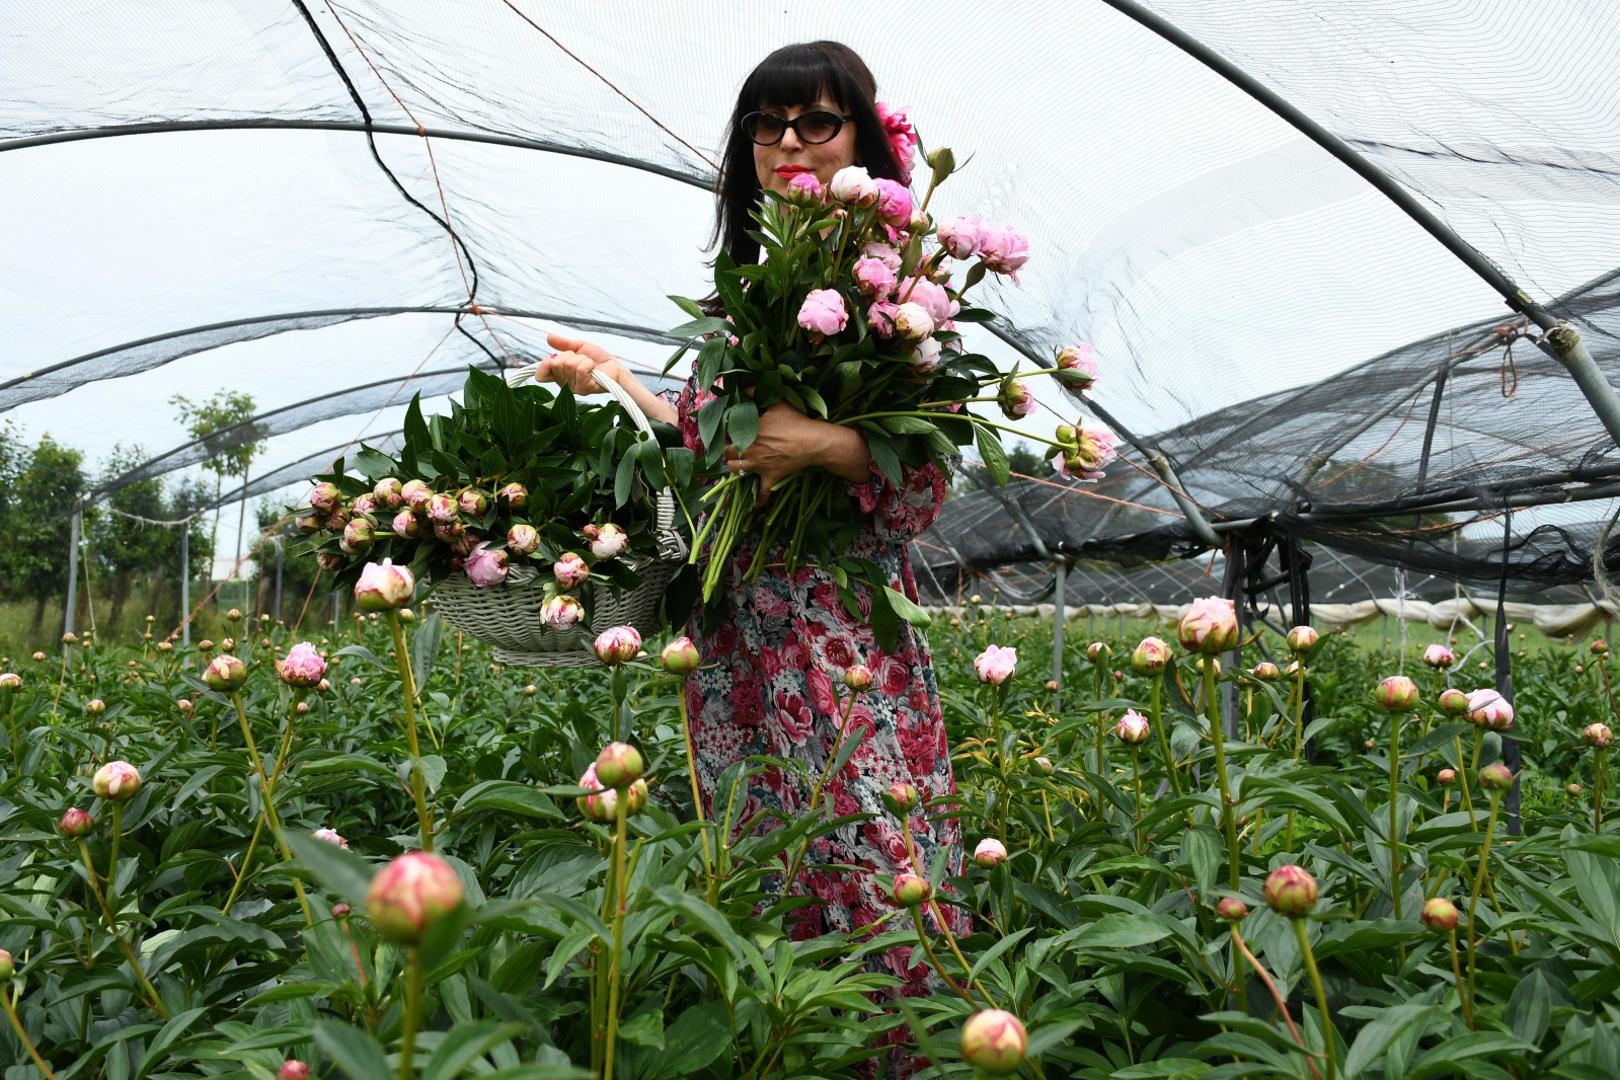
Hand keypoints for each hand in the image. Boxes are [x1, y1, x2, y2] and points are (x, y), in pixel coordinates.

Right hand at [530, 331, 622, 394]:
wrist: (615, 368)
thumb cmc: (598, 360)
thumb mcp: (578, 347)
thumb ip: (563, 344)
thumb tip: (548, 337)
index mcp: (559, 375)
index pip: (541, 372)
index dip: (546, 363)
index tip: (556, 357)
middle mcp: (564, 384)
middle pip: (555, 363)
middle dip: (570, 355)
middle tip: (581, 359)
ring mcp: (574, 388)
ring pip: (569, 364)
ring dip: (582, 359)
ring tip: (590, 364)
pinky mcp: (585, 389)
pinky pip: (580, 370)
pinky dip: (588, 364)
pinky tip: (593, 368)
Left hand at [725, 401, 843, 507]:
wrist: (814, 441)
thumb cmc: (795, 420)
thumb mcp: (777, 402)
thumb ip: (756, 392)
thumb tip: (744, 385)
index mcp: (748, 430)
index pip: (726, 433)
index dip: (724, 433)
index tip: (725, 431)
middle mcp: (749, 449)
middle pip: (726, 453)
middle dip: (726, 450)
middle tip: (731, 447)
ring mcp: (758, 465)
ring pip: (735, 470)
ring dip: (735, 467)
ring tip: (738, 463)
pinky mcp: (770, 477)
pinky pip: (762, 493)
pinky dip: (760, 499)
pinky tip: (757, 505)